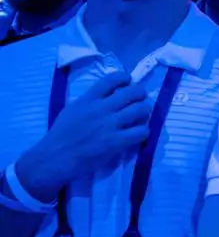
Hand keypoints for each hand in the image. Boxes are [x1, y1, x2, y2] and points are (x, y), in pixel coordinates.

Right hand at [17, 72, 152, 201]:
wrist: (54, 158)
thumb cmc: (61, 135)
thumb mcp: (72, 110)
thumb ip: (90, 101)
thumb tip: (111, 95)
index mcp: (88, 99)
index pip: (112, 79)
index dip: (125, 78)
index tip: (128, 82)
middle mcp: (100, 109)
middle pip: (133, 92)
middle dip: (141, 94)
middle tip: (140, 100)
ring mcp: (109, 125)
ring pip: (141, 109)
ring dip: (145, 111)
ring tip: (142, 116)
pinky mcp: (115, 141)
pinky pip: (141, 131)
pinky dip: (144, 131)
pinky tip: (138, 134)